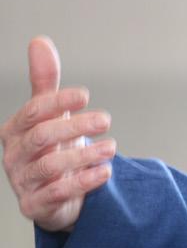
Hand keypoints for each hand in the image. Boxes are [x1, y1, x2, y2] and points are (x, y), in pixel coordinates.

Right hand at [0, 37, 115, 231]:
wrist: (57, 194)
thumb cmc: (53, 147)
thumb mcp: (50, 114)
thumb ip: (45, 81)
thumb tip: (39, 41)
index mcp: (16, 130)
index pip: (33, 112)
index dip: (58, 102)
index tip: (86, 95)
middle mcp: (15, 156)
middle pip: (42, 137)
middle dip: (75, 126)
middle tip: (105, 120)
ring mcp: (23, 182)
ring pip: (50, 166)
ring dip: (84, 155)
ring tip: (112, 148)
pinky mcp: (36, 206)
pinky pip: (57, 194)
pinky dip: (83, 182)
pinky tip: (105, 171)